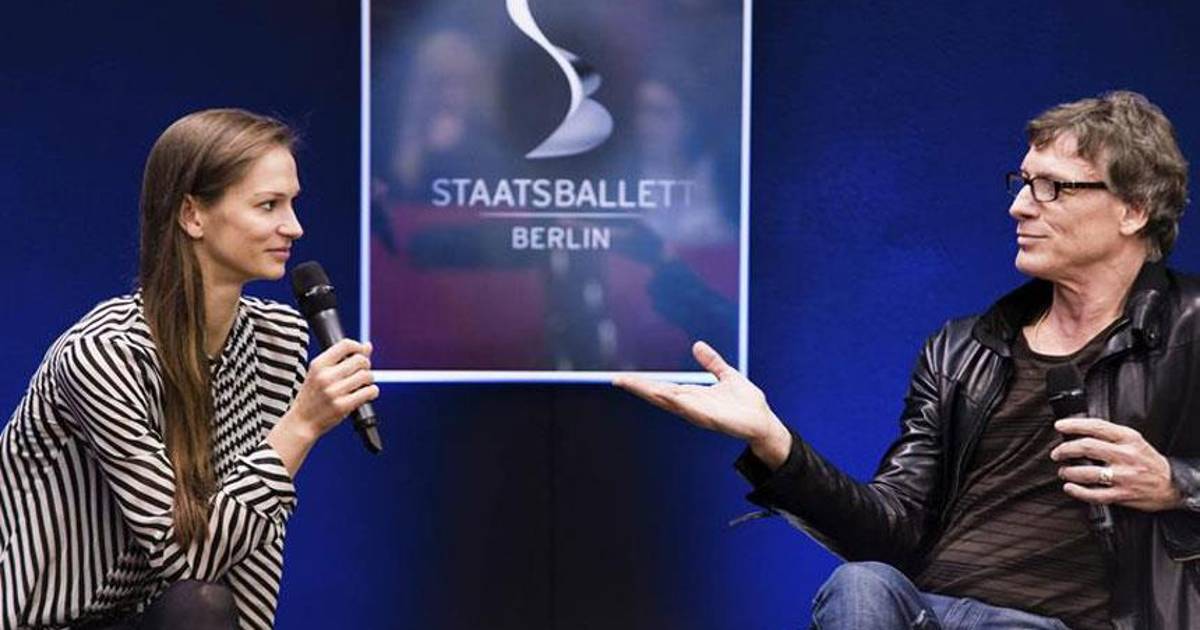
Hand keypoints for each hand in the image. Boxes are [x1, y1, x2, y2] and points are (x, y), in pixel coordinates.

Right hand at [287, 339, 379, 439]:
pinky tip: (367, 394)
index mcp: (318, 365)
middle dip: (366, 366)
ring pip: (366, 376)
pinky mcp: (342, 406)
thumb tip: (368, 345)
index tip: (362, 354)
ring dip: (369, 380)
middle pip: (360, 360)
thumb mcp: (320, 373)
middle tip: (362, 374)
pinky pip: (369, 392)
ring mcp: (333, 392)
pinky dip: (372, 392)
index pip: (345, 345)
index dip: (359, 347)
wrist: (301, 422)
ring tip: (363, 385)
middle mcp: (325, 376)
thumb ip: (342, 359)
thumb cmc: (313, 396)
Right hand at [613, 341, 791, 468]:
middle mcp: (690, 404)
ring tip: (630, 383)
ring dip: (649, 392)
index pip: (662, 386)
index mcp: (692, 395)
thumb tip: (697, 345)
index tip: (622, 377)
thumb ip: (712, 362)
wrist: (763, 422)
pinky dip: (675, 401)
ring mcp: (697, 412)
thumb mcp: (727, 375)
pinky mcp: (709, 417)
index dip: (642, 382)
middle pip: (658, 394)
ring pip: (668, 400)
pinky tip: (663, 393)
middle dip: (638, 386)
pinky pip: (689, 408)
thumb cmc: (746, 403)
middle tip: (616, 379)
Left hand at [1051, 417, 1181, 511]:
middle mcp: (1125, 456)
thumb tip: (1080, 432)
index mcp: (1128, 439)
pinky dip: (1078, 491)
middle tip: (1057, 453)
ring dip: (1068, 471)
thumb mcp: (1135, 441)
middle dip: (1065, 449)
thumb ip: (1111, 436)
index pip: (1096, 427)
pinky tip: (1070, 487)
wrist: (1173, 484)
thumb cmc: (1149, 461)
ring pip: (1087, 472)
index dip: (1074, 425)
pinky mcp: (1123, 495)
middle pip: (1086, 448)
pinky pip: (1094, 495)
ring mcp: (1124, 476)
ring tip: (1063, 471)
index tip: (1059, 426)